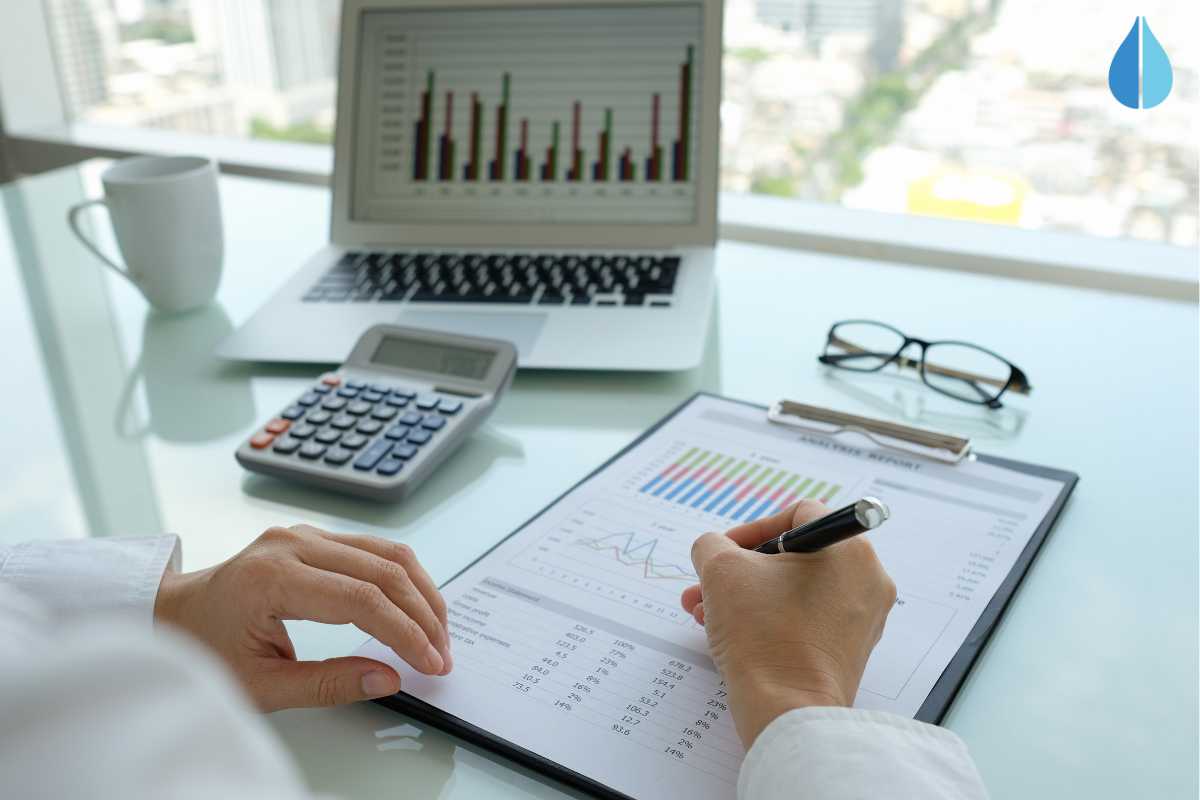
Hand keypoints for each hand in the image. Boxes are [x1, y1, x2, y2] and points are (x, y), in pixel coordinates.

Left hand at [154, 524, 450, 711]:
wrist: (170, 617)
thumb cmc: (203, 652)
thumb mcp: (261, 685)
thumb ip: (328, 684)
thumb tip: (389, 678)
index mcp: (272, 578)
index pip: (362, 600)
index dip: (405, 633)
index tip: (430, 664)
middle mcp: (291, 544)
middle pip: (383, 570)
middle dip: (423, 615)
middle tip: (442, 655)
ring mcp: (302, 534)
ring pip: (386, 552)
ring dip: (421, 593)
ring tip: (438, 634)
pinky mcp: (312, 537)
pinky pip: (372, 549)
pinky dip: (402, 579)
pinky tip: (415, 607)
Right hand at [682, 500, 896, 747]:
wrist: (787, 712)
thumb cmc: (762, 636)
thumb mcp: (721, 571)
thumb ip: (712, 544)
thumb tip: (715, 548)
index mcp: (849, 549)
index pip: (797, 515)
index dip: (752, 529)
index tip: (725, 551)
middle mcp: (867, 579)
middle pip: (794, 556)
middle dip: (740, 570)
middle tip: (708, 585)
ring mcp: (863, 617)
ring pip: (795, 590)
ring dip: (746, 595)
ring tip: (706, 613)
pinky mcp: (850, 649)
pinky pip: (806, 618)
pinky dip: (769, 618)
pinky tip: (730, 633)